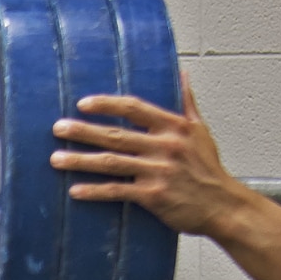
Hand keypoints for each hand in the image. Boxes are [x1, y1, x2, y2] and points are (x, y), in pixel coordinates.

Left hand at [48, 75, 255, 237]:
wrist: (224, 206)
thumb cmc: (209, 169)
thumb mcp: (201, 131)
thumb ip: (186, 102)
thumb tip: (181, 73)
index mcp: (174, 127)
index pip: (134, 108)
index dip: (107, 104)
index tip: (82, 103)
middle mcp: (165, 146)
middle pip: (116, 135)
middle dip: (83, 131)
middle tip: (57, 128)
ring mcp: (159, 171)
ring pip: (111, 162)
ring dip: (80, 161)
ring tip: (56, 159)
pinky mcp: (154, 196)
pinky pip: (118, 191)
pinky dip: (95, 191)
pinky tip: (75, 190)